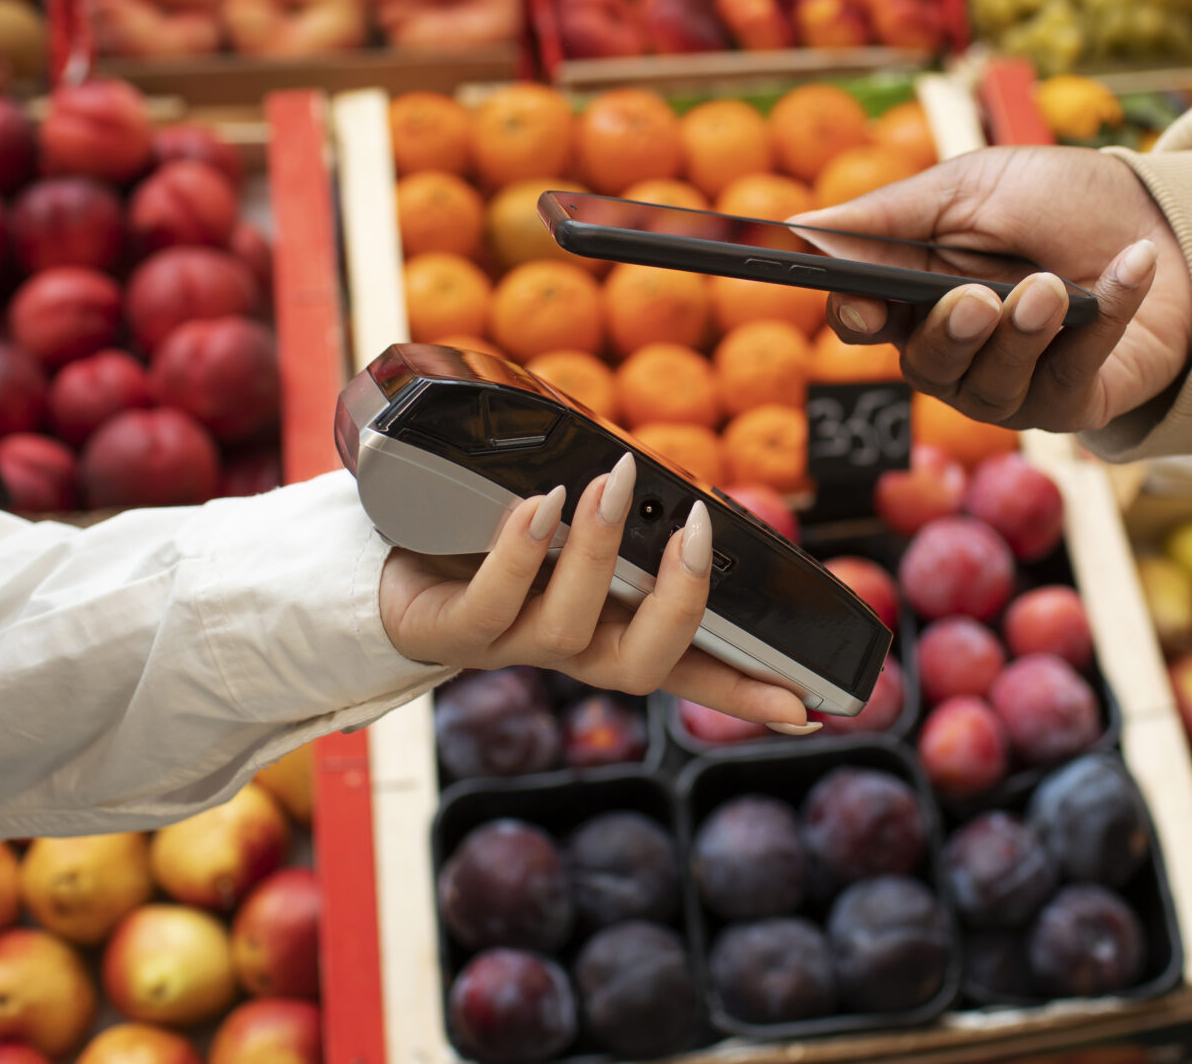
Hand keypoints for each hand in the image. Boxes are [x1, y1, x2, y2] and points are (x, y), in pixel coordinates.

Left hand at [378, 453, 815, 730]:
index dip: (745, 691)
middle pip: (642, 664)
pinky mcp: (452, 634)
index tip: (807, 706)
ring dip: (597, 552)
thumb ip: (623, 524)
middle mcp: (569, 651)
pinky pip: (492, 607)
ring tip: (610, 485)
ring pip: (569, 630)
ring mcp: (510, 648)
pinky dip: (521, 554)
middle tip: (698, 533)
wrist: (384, 558)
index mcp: (608, 630)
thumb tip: (680, 494)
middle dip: (680, 603)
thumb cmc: (487, 538)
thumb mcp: (567, 530)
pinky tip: (539, 507)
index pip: (690, 668)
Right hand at [795, 148, 1191, 432]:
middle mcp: (955, 351)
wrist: (1166, 221)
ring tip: (1055, 287)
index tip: (867, 307)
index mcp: (915, 294)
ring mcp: (1012, 385)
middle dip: (950, 334)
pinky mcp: (1071, 403)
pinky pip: (1069, 380)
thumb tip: (809, 225)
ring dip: (1023, 335)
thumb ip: (893, 213)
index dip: (858, 318)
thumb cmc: (1059, 202)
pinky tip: (1130, 264)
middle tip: (978, 299)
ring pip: (990, 389)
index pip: (863, 322)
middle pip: (924, 366)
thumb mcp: (972, 187)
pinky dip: (1105, 318)